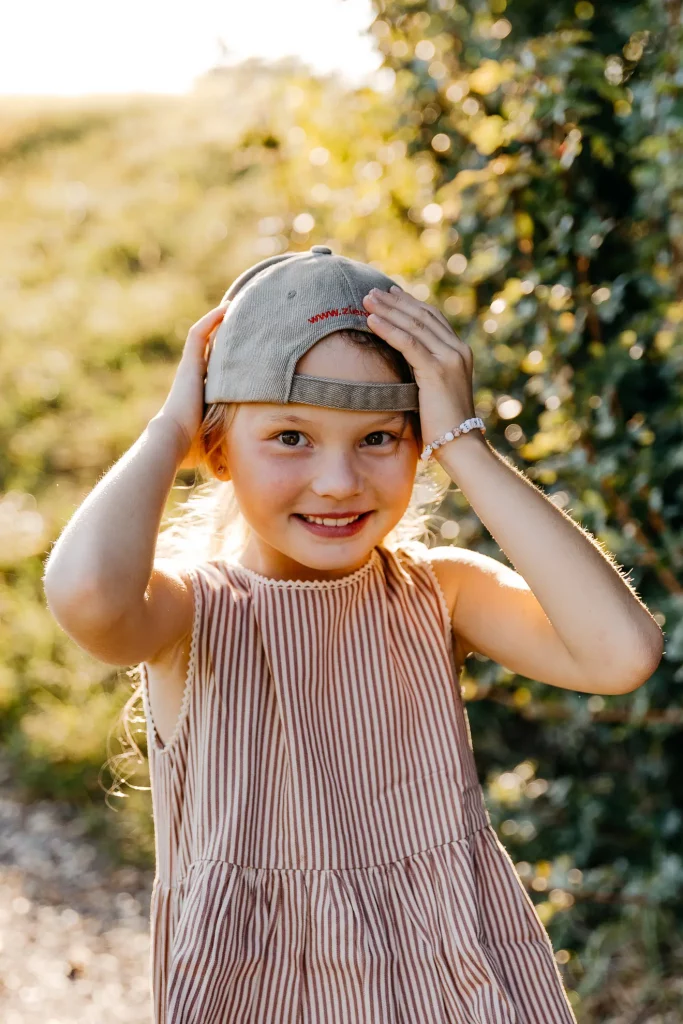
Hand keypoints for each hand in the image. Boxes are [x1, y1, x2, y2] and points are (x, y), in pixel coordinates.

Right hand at [155, 300, 229, 470]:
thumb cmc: (190, 450)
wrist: (172, 442)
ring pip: (204, 338)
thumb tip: (228, 475)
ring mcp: (189, 370)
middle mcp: (191, 379)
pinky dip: (211, 321)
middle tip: (240, 321)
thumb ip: (221, 452)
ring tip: (234, 307)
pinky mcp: (189, 365)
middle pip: (208, 350)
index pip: (212, 372)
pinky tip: (226, 309)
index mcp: (197, 395)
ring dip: (217, 321)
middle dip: (222, 335)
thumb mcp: (212, 446)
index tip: (240, 352)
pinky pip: (199, 335)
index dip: (224, 360)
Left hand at [362, 285, 476, 454]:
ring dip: (388, 310)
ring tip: (366, 299)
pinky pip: (408, 343)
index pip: (432, 318)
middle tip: (373, 291)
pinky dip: (388, 329)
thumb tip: (404, 365)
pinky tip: (371, 320)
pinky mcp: (437, 370)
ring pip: (414, 325)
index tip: (391, 294)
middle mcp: (458, 350)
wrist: (461, 444)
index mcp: (459, 352)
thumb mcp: (436, 391)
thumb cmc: (444, 425)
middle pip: (422, 316)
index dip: (410, 304)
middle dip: (396, 302)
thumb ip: (426, 372)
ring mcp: (450, 358)